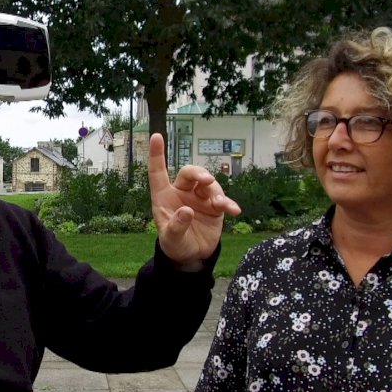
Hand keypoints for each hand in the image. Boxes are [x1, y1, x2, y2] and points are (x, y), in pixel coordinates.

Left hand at [147, 133, 240, 269]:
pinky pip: (223, 201)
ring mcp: (199, 198)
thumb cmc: (174, 244)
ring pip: (209, 185)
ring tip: (220, 205)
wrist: (191, 256)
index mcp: (164, 196)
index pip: (158, 172)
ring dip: (216, 192)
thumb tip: (186, 210)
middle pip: (190, 174)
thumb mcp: (171, 239)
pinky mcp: (214, 207)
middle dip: (199, 174)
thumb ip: (176, 226)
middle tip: (206, 180)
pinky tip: (234, 211)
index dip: (157, 155)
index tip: (156, 136)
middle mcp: (182, 192)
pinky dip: (229, 204)